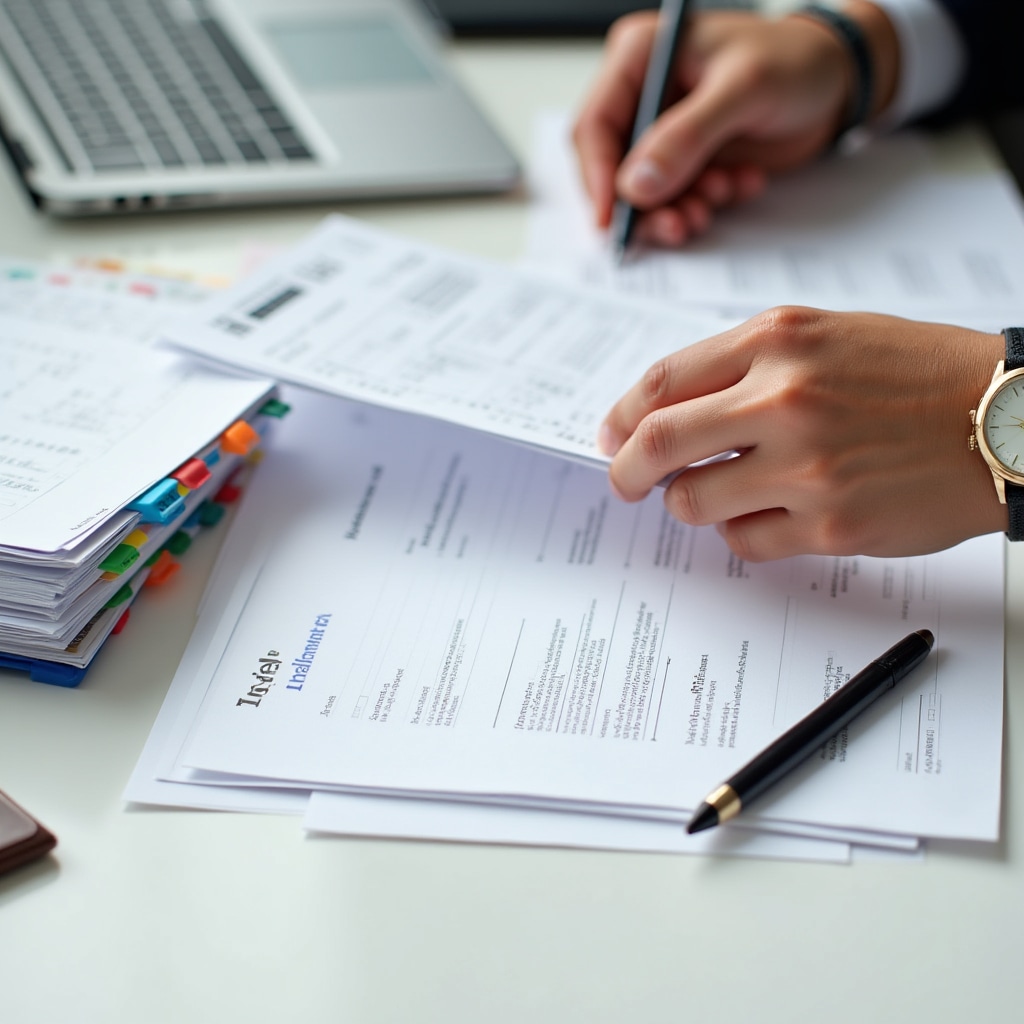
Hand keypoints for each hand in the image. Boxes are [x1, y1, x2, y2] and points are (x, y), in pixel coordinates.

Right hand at [572, 4, 897, 245]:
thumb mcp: (742, 90)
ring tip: (717, 201)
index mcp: (640, 56)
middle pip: (613, 166)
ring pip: (642, 191)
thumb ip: (686, 137)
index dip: (599, 177)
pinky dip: (703, 204)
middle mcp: (643, 93)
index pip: (595, 125)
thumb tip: (637, 184)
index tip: (615, 218)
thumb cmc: (795, 61)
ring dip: (677, 208)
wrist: (837, 82)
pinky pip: (674, 198)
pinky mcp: (684, 158)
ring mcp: (662, 130)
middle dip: (644, 204)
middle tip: (678, 224)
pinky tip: (738, 186)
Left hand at [597, 308, 1006, 558]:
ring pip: (693, 501)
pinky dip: (740, 530)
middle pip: (659, 442)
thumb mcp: (825, 336)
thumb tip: (665, 411)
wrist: (1004, 419)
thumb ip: (743, 364)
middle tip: (625, 482)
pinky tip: (766, 512)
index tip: (612, 436)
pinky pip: (743, 540)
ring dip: (688, 501)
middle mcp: (784, 400)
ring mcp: (806, 468)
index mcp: (778, 341)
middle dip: (626, 469)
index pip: (664, 382)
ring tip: (714, 492)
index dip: (623, 415)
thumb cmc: (915, 374)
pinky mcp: (829, 527)